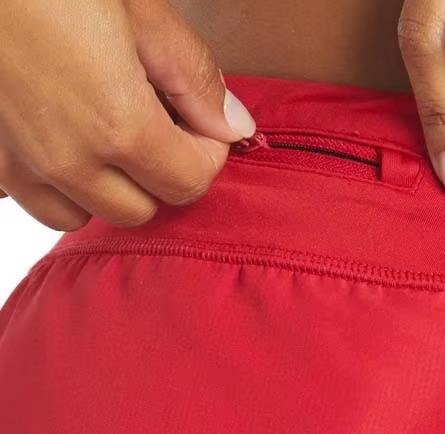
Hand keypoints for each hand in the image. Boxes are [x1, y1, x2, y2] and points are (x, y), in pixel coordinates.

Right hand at [0, 0, 255, 229]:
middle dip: (163, 175)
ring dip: (113, 189)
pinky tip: (70, 144)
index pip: (190, 183)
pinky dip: (66, 188)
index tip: (201, 124)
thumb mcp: (139, 10)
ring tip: (111, 137)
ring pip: (91, 216)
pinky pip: (43, 204)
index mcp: (119, 126)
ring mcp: (24, 164)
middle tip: (160, 126)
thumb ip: (195, 78)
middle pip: (144, 209)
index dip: (207, 155)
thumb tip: (234, 127)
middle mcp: (71, 161)